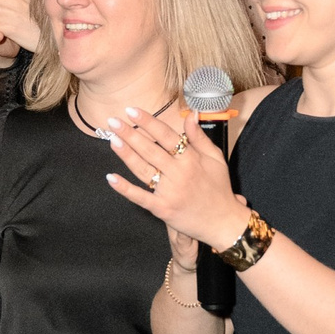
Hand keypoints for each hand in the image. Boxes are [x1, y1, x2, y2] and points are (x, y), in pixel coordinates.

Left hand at [102, 105, 247, 254]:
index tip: (132, 111)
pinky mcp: (162, 209)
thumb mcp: (215, 158)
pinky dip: (125, 188)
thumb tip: (191, 114)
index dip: (147, 122)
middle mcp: (179, 173)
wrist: (223, 222)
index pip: (165, 135)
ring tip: (112, 139)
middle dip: (130, 134)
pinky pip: (141, 197)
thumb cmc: (219, 188)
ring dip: (126, 154)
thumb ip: (199, 137)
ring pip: (143, 169)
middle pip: (150, 150)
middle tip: (113, 121)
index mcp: (191, 159)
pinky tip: (111, 177)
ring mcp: (169, 192)